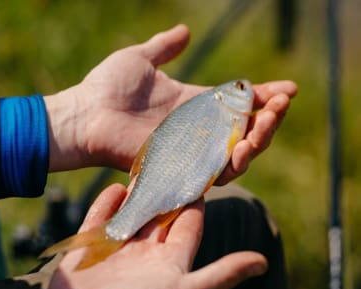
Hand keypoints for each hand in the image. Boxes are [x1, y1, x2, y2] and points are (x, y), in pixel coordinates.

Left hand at [44, 24, 296, 182]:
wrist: (85, 113)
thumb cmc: (107, 87)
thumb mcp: (141, 59)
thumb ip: (165, 48)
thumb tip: (184, 32)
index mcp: (192, 104)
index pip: (237, 103)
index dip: (262, 96)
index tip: (286, 88)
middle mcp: (196, 130)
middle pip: (245, 130)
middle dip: (269, 118)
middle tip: (279, 103)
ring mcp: (190, 150)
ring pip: (238, 153)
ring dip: (259, 138)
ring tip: (269, 119)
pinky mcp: (181, 168)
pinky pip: (216, 172)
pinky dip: (236, 161)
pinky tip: (247, 144)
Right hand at [45, 184, 267, 288]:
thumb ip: (222, 276)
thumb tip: (263, 263)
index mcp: (169, 262)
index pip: (187, 225)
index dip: (195, 202)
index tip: (200, 176)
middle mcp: (144, 255)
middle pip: (158, 216)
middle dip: (165, 192)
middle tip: (171, 163)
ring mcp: (116, 250)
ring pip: (130, 214)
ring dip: (136, 194)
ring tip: (143, 170)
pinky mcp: (90, 248)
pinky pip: (100, 219)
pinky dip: (107, 204)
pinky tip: (115, 188)